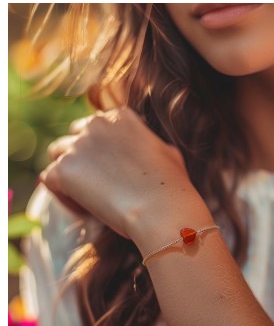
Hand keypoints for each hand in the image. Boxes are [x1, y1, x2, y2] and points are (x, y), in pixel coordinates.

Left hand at [40, 107, 209, 250]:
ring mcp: (78, 145)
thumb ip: (149, 143)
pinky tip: (84, 209)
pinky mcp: (64, 169)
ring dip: (68, 172)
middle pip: (73, 137)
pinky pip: (49, 179)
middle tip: (95, 183)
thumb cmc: (172, 185)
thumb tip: (147, 147)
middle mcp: (97, 124)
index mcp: (121, 116)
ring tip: (87, 196)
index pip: (96, 126)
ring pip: (57, 155)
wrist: (161, 209)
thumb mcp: (167, 152)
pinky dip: (62, 195)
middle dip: (81, 157)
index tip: (110, 169)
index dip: (99, 148)